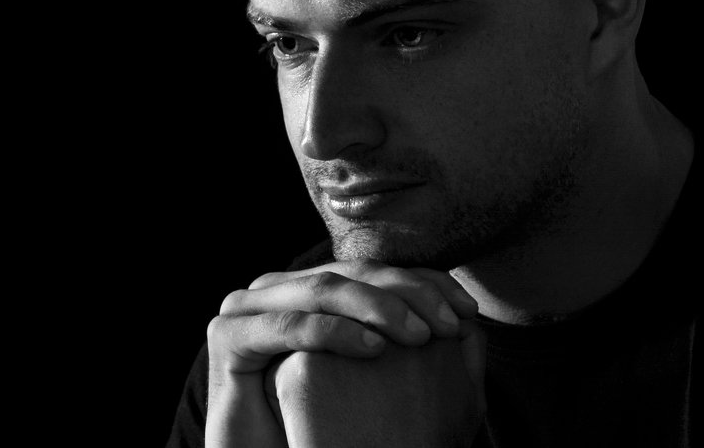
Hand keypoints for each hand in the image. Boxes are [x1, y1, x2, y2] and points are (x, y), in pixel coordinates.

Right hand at [204, 260, 479, 447]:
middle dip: (409, 294)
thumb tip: (473, 323)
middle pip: (354, 273)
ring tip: (419, 336)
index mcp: (319, 291)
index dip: (427, 284)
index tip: (469, 312)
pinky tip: (374, 349)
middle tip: (449, 323)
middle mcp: (286, 288)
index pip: (378, 271)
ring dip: (377, 307)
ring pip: (324, 289)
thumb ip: (419, 347)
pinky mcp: (229, 334)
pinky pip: (289, 325)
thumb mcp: (387, 385)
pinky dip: (334, 332)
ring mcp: (253, 306)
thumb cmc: (335, 432)